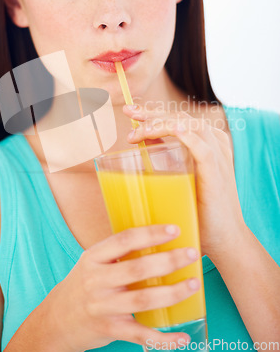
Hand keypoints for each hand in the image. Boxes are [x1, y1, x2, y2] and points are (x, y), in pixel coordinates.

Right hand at [46, 225, 198, 351]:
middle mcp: (96, 280)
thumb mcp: (92, 262)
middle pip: (137, 269)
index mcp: (94, 257)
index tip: (174, 229)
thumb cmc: (83, 285)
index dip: (150, 234)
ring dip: (172, 293)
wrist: (57, 320)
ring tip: (193, 284)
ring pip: (142, 300)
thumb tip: (157, 237)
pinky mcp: (110, 329)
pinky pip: (140, 334)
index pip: (124, 240)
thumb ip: (117, 252)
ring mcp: (102, 306)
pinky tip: (183, 337)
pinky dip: (163, 338)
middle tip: (192, 254)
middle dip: (168, 261)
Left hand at [123, 105, 246, 259]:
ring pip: (192, 127)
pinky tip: (175, 131)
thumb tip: (143, 140)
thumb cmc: (199, 210)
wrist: (222, 240)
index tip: (130, 111)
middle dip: (153, 113)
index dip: (154, 111)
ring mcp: (217, 159)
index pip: (178, 118)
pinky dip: (190, 138)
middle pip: (182, 118)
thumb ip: (168, 156)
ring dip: (164, 124)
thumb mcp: (180, 177)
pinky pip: (204, 150)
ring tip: (142, 129)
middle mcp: (213, 146)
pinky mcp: (217, 176)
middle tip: (129, 112)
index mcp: (205, 144)